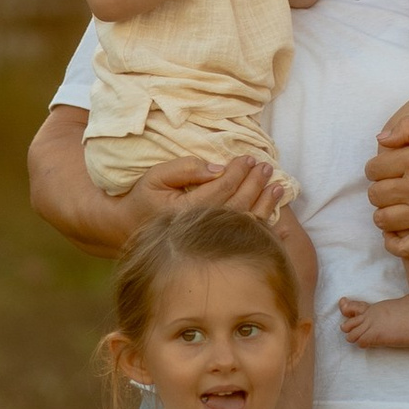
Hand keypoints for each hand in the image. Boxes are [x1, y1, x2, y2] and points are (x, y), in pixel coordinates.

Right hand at [118, 154, 286, 236]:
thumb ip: (185, 168)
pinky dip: (264, 235)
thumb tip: (217, 168)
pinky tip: (280, 228)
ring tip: (278, 187)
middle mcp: (199, 230)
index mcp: (186, 212)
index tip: (249, 158)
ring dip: (264, 204)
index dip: (238, 172)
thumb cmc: (143, 199)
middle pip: (237, 205)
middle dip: (255, 184)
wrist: (128, 229)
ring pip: (244, 224)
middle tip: (267, 167)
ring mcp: (207, 243)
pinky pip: (244, 243)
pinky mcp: (211, 250)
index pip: (221, 189)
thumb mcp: (155, 177)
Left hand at [366, 110, 408, 257]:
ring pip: (382, 220)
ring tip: (396, 207)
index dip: (377, 168)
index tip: (387, 169)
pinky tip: (397, 232)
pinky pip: (401, 247)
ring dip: (384, 213)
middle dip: (379, 189)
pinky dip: (393, 242)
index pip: (373, 169)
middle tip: (392, 187)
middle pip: (375, 195)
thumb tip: (381, 139)